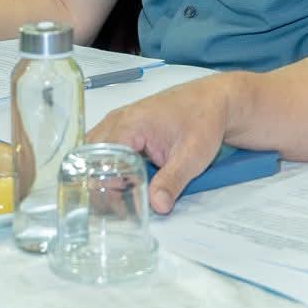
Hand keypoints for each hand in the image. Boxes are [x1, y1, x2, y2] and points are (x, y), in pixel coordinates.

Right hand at [89, 72, 233, 214]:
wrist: (214, 100)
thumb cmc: (203, 121)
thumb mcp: (192, 156)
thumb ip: (172, 182)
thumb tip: (157, 206)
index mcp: (130, 124)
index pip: (102, 158)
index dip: (106, 184)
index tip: (116, 206)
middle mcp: (118, 120)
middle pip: (93, 155)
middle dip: (99, 181)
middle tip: (114, 207)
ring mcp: (119, 121)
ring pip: (97, 152)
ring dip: (102, 173)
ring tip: (116, 197)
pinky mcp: (125, 127)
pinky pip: (106, 148)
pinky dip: (108, 164)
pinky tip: (121, 182)